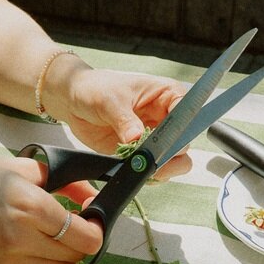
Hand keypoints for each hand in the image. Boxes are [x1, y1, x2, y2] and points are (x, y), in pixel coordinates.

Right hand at [0, 156, 103, 263]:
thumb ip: (63, 180)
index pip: (86, 237)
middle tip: (71, 227)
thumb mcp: (20, 168)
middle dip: (80, 242)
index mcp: (30, 205)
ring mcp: (6, 262)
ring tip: (47, 237)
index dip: (96, 230)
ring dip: (62, 257)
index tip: (91, 220)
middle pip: (76, 257)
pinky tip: (26, 246)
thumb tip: (91, 194)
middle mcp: (20, 238)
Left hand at [61, 69, 191, 179]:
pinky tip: (134, 171)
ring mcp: (155, 138)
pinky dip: (147, 175)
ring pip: (175, 161)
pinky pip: (154, 170)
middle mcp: (166, 118)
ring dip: (161, 169)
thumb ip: (125, 120)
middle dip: (171, 155)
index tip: (165, 142)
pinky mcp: (142, 153)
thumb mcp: (109, 100)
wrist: (74, 100)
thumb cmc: (95, 89)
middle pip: (184, 142)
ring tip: (141, 167)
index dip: (181, 130)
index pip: (188, 113)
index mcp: (166, 95)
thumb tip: (137, 138)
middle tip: (151, 160)